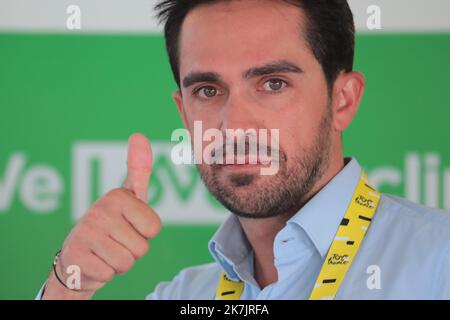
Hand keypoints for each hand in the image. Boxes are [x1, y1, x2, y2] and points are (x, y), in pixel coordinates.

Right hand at [42, 134, 160, 298]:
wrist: (77, 258)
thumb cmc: (112, 225)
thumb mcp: (129, 197)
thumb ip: (139, 169)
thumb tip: (139, 135)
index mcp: (117, 196)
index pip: (154, 227)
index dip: (145, 233)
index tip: (128, 226)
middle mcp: (99, 210)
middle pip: (142, 247)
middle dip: (133, 250)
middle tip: (116, 241)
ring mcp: (86, 233)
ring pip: (127, 262)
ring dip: (120, 262)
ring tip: (106, 251)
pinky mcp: (77, 256)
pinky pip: (110, 274)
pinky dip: (105, 273)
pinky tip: (94, 262)